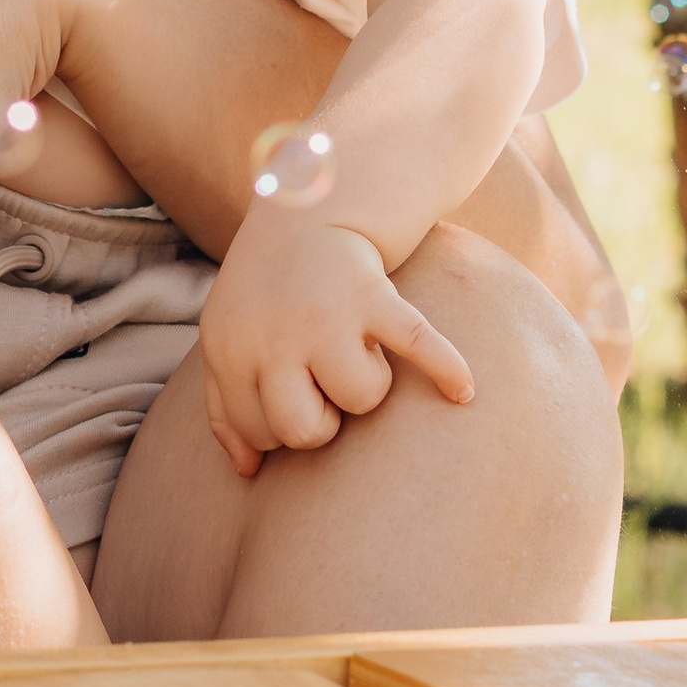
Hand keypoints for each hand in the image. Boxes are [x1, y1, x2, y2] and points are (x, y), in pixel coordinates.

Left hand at [199, 203, 474, 473]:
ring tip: (356, 349)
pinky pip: (415, 344)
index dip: (280, 425)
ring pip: (361, 399)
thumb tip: (247, 470)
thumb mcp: (224, 341)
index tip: (290, 394)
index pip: (259, 434)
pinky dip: (445, 367)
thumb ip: (225, 407)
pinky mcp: (373, 297)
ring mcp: (326, 316)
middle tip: (322, 384)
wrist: (303, 216)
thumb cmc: (264, 295)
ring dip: (368, 383)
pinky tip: (462, 390)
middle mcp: (274, 334)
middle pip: (305, 431)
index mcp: (232, 349)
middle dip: (321, 419)